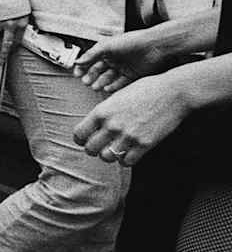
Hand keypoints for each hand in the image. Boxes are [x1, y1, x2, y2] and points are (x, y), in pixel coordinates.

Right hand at [0, 15, 28, 59]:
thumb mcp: (28, 10)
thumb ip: (27, 20)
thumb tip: (30, 27)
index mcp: (21, 24)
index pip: (17, 41)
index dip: (14, 49)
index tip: (11, 54)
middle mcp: (9, 25)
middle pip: (6, 44)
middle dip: (3, 54)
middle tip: (0, 62)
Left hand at [73, 75, 190, 165]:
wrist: (172, 92)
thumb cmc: (145, 90)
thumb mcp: (117, 96)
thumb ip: (104, 112)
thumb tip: (94, 126)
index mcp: (102, 111)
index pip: (79, 134)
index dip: (80, 139)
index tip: (85, 140)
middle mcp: (112, 125)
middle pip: (90, 149)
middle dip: (92, 149)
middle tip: (99, 147)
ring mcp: (128, 136)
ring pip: (107, 157)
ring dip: (109, 155)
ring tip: (114, 149)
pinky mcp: (145, 144)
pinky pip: (127, 161)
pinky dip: (125, 159)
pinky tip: (128, 152)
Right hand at [74, 28, 168, 93]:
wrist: (154, 47)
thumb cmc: (131, 41)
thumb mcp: (106, 46)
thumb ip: (91, 55)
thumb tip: (77, 62)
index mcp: (107, 50)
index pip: (91, 60)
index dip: (83, 67)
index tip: (78, 74)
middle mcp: (115, 59)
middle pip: (99, 70)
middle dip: (91, 77)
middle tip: (86, 83)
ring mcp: (124, 67)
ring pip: (109, 78)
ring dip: (101, 82)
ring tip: (96, 87)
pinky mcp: (133, 75)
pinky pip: (121, 83)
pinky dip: (114, 86)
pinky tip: (107, 88)